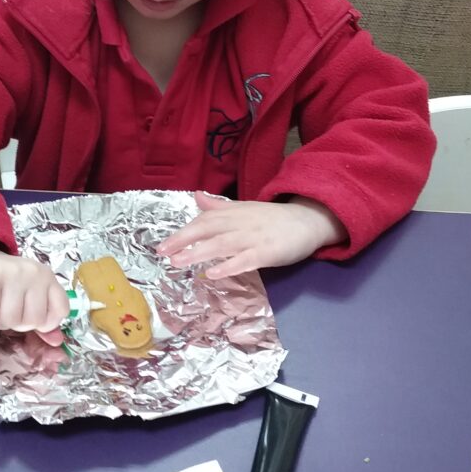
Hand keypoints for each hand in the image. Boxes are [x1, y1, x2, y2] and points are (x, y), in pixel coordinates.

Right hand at [0, 242, 68, 344]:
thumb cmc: (5, 283)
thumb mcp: (28, 296)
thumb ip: (43, 319)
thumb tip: (56, 341)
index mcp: (48, 278)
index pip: (61, 311)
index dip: (45, 324)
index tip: (29, 317)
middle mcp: (34, 272)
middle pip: (33, 320)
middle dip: (17, 325)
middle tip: (7, 313)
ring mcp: (12, 272)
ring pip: (10, 319)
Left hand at [157, 191, 347, 279]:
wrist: (308, 221)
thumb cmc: (272, 219)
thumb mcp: (244, 208)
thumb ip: (219, 206)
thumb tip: (196, 196)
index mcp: (233, 213)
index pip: (203, 220)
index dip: (182, 232)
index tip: (162, 245)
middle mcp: (240, 223)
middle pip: (207, 229)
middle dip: (183, 240)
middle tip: (162, 253)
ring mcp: (253, 237)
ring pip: (222, 244)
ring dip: (199, 253)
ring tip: (178, 262)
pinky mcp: (267, 252)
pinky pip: (245, 259)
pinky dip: (228, 266)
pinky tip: (213, 274)